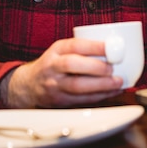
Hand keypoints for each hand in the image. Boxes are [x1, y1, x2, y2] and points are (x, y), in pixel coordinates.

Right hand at [2, 38, 123, 107]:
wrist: (29, 85)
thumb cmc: (54, 64)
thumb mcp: (62, 50)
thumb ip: (83, 49)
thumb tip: (115, 47)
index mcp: (56, 50)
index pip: (74, 45)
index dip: (93, 46)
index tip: (111, 47)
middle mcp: (53, 67)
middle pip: (72, 65)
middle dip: (95, 67)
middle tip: (113, 68)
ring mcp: (54, 85)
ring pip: (76, 86)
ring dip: (100, 85)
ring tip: (117, 82)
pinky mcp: (59, 101)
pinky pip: (81, 100)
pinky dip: (99, 97)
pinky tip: (112, 92)